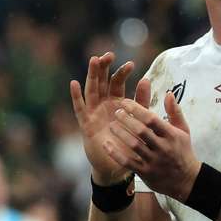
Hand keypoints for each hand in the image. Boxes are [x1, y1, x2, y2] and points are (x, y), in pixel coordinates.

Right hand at [70, 52, 150, 184]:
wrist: (119, 165)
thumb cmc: (130, 142)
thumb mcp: (139, 119)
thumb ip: (142, 101)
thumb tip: (146, 80)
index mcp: (118, 102)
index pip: (117, 82)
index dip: (121, 72)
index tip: (130, 64)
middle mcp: (104, 105)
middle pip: (102, 82)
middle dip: (104, 68)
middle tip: (108, 55)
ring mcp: (94, 113)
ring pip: (91, 90)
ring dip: (92, 76)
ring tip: (94, 61)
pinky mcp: (86, 124)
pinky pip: (80, 108)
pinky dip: (76, 96)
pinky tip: (74, 84)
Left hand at [105, 92, 200, 201]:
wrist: (186, 180)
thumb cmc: (183, 151)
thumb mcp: (183, 130)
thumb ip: (175, 112)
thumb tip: (168, 93)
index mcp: (171, 135)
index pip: (152, 119)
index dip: (136, 109)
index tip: (125, 102)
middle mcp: (163, 147)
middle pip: (141, 131)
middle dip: (126, 120)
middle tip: (116, 112)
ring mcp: (153, 161)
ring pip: (133, 145)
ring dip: (120, 134)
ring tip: (111, 125)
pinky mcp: (145, 172)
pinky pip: (127, 162)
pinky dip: (115, 153)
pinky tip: (106, 144)